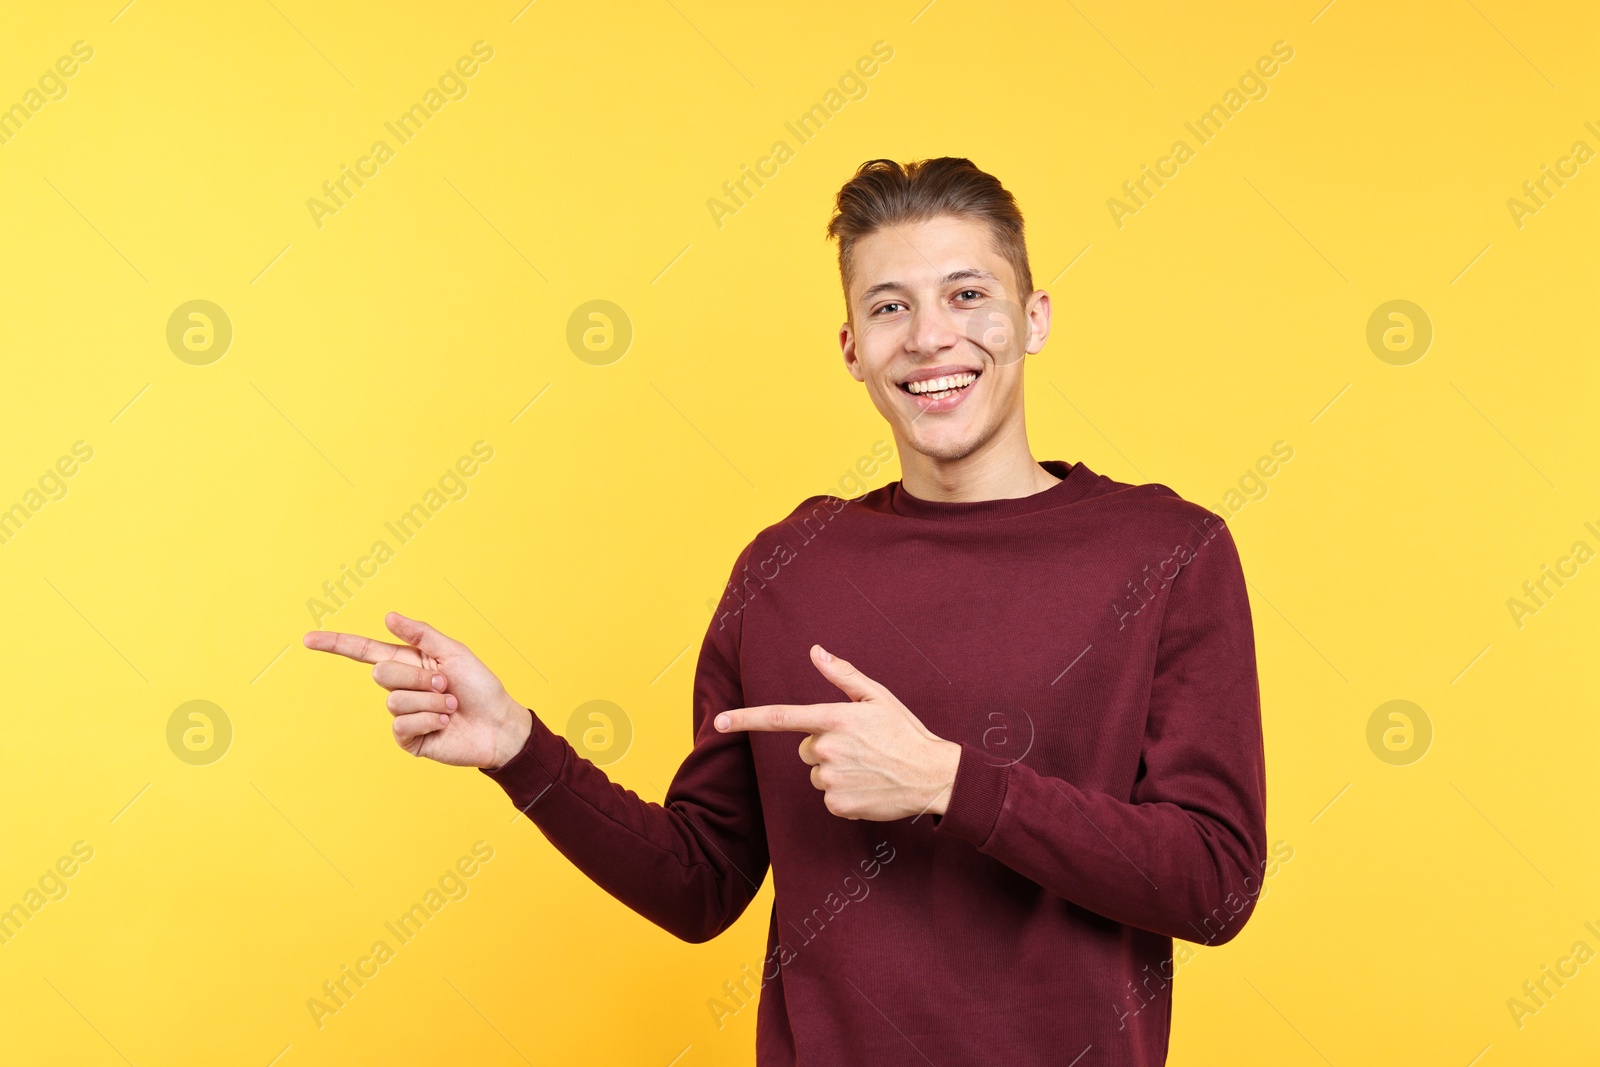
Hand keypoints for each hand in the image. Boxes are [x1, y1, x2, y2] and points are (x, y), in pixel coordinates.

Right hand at [303, 612, 532, 768]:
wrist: (499, 724)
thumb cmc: (481, 687)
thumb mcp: (454, 653)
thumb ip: (421, 635)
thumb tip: (387, 617)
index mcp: (409, 663)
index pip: (365, 651)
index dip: (336, 645)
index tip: (307, 639)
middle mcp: (402, 687)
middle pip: (382, 673)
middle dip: (418, 678)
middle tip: (446, 686)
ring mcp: (403, 715)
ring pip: (394, 701)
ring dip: (430, 702)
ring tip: (451, 706)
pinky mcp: (408, 739)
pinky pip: (402, 725)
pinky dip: (428, 720)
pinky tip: (445, 723)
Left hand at [715, 645, 961, 820]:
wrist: (933, 776)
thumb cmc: (905, 732)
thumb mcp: (877, 696)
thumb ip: (842, 674)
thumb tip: (815, 651)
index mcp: (835, 718)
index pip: (780, 717)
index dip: (745, 719)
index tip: (719, 722)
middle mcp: (828, 749)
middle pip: (806, 748)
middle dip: (825, 746)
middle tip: (859, 747)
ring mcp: (831, 780)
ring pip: (817, 773)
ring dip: (836, 770)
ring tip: (868, 766)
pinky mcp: (838, 805)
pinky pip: (828, 796)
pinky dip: (844, 792)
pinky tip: (869, 785)